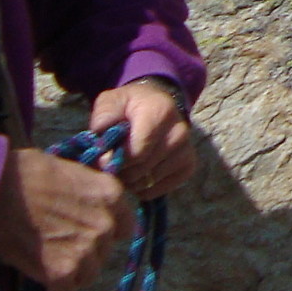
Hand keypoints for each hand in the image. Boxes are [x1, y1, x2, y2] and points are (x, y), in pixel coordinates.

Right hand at [0, 147, 128, 290]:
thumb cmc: (22, 173)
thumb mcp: (69, 171)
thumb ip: (87, 194)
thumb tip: (92, 207)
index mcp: (111, 194)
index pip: (124, 226)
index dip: (103, 232)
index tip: (84, 233)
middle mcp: (105, 223)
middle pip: (103, 253)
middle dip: (83, 252)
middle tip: (55, 244)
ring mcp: (86, 249)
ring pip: (87, 275)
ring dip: (69, 273)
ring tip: (43, 259)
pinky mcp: (62, 271)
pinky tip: (40, 281)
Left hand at [89, 78, 196, 200]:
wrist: (153, 104)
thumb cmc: (128, 105)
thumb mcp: (111, 101)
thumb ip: (103, 119)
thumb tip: (103, 152)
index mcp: (161, 112)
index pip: (137, 153)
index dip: (116, 159)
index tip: (104, 156)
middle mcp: (179, 132)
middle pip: (143, 169)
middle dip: (122, 171)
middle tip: (113, 163)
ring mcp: (186, 150)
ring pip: (150, 180)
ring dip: (132, 180)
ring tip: (125, 167)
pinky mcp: (189, 166)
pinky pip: (160, 189)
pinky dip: (144, 188)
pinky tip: (138, 174)